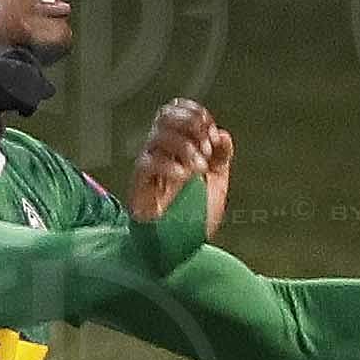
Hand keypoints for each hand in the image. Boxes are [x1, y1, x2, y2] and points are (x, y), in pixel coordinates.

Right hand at [129, 97, 230, 241]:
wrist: (179, 249)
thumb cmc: (193, 218)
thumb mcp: (217, 183)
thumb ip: (221, 157)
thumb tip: (222, 135)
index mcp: (176, 146)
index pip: (176, 110)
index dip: (196, 113)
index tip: (212, 134)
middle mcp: (159, 152)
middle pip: (164, 115)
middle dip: (190, 124)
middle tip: (206, 147)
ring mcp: (147, 167)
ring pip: (158, 136)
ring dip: (185, 147)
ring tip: (199, 169)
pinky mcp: (138, 185)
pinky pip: (147, 163)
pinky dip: (170, 166)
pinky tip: (185, 178)